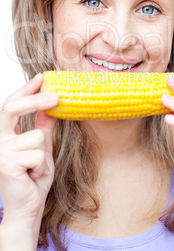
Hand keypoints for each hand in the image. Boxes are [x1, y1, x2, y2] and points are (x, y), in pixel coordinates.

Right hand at [0, 73, 57, 226]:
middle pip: (12, 108)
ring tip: (35, 168)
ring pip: (36, 137)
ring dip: (43, 154)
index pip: (12, 104)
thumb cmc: (33, 178)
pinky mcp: (6, 164)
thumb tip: (51, 106)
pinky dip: (41, 167)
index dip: (26, 89)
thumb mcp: (42, 147)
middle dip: (35, 100)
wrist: (27, 207)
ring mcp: (1, 151)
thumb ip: (43, 127)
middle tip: (57, 96)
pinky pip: (37, 155)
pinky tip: (32, 176)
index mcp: (6, 133)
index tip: (42, 77)